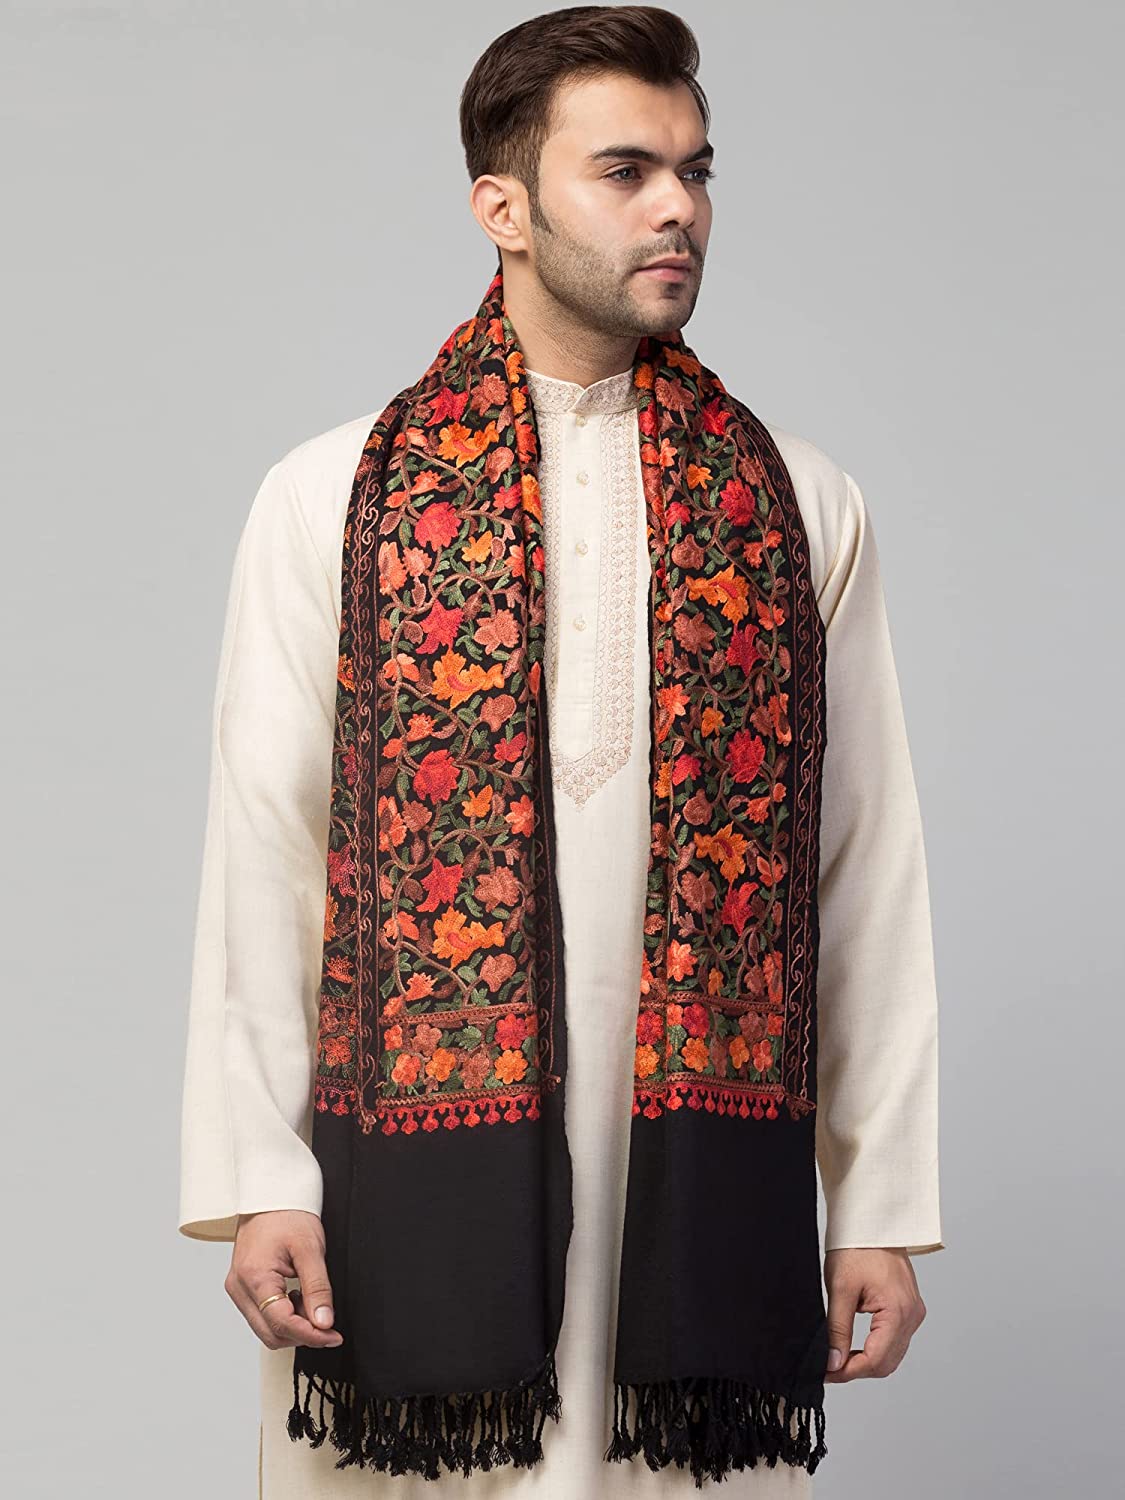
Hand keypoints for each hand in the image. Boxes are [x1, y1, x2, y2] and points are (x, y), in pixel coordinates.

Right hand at [225, 1209, 343, 1350]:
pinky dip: (283, 1315)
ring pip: (265, 1328)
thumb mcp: (310, 1248)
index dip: (309, 1335)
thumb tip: (324, 1322)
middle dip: (302, 1334)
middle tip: (328, 1324)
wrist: (269, 1195)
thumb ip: (318, 1288)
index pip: (281, 1323)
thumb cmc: (288, 1214)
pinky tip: (297, 1297)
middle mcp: (239, 1288)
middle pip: (270, 1333)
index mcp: (254, 1277)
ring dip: (292, 1326)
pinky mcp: (242, 1288)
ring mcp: (238, 1289)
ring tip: (311, 1301)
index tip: (332, 1336)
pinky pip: (262, 1315)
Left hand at [823, 1248, 925, 1381]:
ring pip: (892, 1354)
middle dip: (857, 1369)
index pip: (876, 1360)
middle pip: (887, 1362)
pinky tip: (855, 1345)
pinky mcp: (909, 1308)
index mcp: (898, 1311)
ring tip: (838, 1357)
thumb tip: (833, 1362)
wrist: (871, 1223)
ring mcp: (913, 1312)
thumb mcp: (840, 1289)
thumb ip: (837, 1330)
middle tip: (829, 1368)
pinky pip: (895, 1340)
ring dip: (867, 1360)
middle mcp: (912, 1315)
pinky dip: (876, 1347)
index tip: (827, 1374)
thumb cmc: (857, 1247)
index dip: (849, 1371)